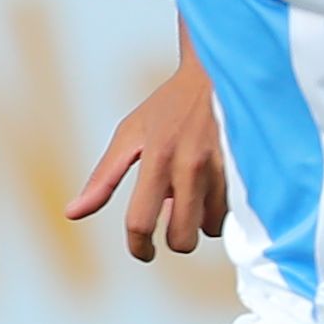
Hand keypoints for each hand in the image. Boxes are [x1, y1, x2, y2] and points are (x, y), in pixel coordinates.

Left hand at [74, 58, 228, 260]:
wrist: (217, 72)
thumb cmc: (168, 106)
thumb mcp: (130, 134)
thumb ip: (103, 178)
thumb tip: (72, 213)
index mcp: (158, 158)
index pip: (141, 222)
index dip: (138, 246)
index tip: (143, 252)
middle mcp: (191, 166)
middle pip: (182, 239)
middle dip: (174, 239)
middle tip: (172, 219)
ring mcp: (225, 169)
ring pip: (212, 228)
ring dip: (201, 220)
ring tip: (196, 191)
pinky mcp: (251, 169)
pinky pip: (234, 212)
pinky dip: (222, 208)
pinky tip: (215, 186)